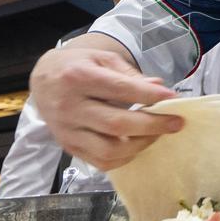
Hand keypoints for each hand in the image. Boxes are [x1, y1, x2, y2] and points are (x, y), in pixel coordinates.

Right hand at [30, 45, 181, 169]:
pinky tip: (138, 144)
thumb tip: (159, 88)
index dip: (148, 96)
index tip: (172, 98)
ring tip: (157, 134)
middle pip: (116, 124)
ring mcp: (67, 131)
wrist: (43, 79)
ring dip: (141, 144)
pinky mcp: (68, 147)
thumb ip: (129, 75)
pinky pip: (101, 162)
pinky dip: (125, 157)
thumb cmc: (78, 65)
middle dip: (152, 125)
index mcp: (79, 77)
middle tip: (176, 122)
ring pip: (109, 149)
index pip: (119, 89)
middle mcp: (70, 106)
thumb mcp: (102, 58)